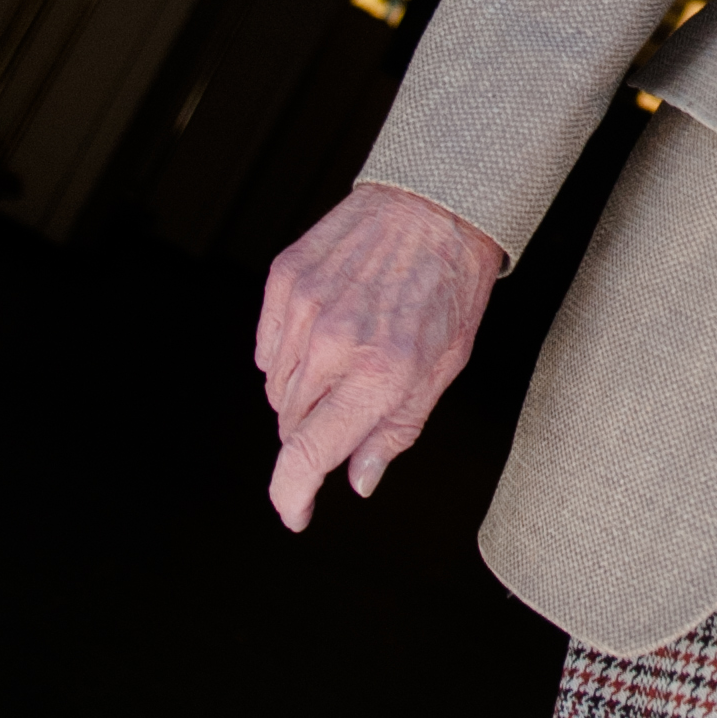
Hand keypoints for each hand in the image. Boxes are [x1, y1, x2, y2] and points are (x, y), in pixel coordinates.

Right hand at [256, 183, 502, 533]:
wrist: (437, 205)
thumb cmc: (450, 287)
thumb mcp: (444, 369)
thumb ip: (396, 430)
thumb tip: (359, 479)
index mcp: (380, 373)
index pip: (309, 455)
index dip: (293, 494)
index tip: (295, 511)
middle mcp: (334, 343)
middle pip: (291, 425)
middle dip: (315, 431)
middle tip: (351, 403)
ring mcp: (303, 309)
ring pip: (276, 387)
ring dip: (302, 393)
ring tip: (347, 359)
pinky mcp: (284, 279)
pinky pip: (266, 347)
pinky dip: (288, 355)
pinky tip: (324, 335)